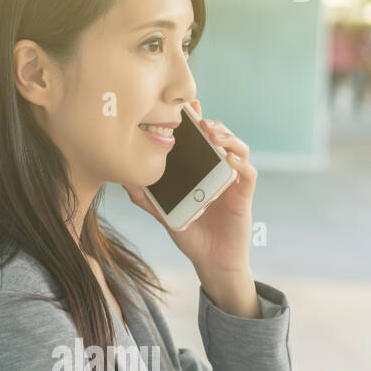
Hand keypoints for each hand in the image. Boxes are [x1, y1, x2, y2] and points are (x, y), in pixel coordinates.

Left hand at [121, 99, 256, 278]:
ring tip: (211, 132)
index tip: (186, 108)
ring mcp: (234, 183)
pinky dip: (240, 163)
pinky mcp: (244, 197)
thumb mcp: (164, 214)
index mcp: (202, 172)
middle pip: (222, 138)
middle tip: (197, 116)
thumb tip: (122, 180)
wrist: (211, 262)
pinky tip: (228, 159)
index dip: (196, 122)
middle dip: (212, 123)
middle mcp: (220, 172)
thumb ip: (147, 198)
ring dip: (227, 137)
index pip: (201, 141)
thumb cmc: (190, 235)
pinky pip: (248, 174)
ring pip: (239, 150)